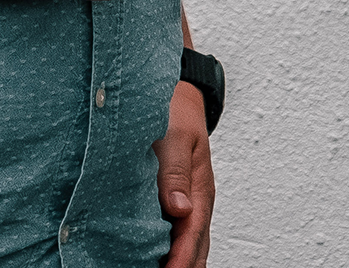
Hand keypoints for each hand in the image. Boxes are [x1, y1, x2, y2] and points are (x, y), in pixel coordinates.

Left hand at [156, 80, 213, 267]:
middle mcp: (195, 201)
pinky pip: (174, 232)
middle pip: (194, 248)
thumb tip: (179, 209)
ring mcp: (185, 203)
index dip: (180, 260)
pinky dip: (167, 250)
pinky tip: (149, 257)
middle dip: (181, 267)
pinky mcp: (172, 199)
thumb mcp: (176, 135)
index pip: (192, 235)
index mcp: (199, 189)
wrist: (177, 97)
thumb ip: (176, 171)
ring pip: (186, 243)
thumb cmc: (175, 111)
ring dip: (175, 261)